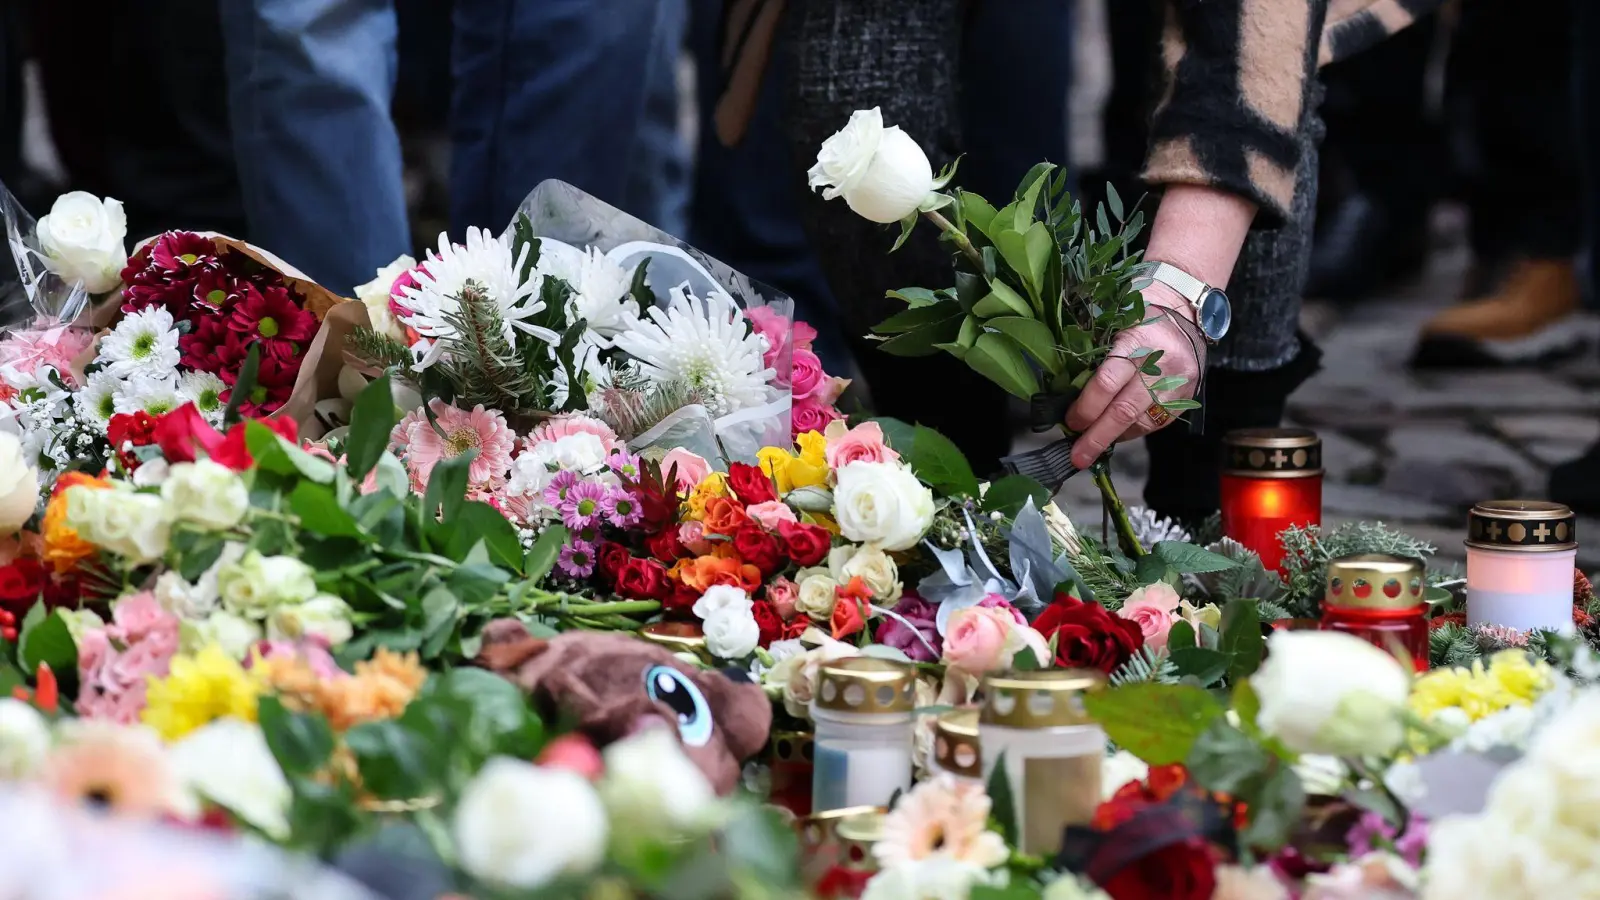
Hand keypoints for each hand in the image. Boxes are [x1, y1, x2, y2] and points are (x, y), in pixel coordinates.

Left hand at [1064, 282, 1205, 469]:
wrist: (1186, 310)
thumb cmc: (1140, 312)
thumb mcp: (1113, 320)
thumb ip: (1093, 352)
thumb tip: (1066, 391)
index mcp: (1137, 341)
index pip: (1108, 382)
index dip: (1086, 406)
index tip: (1069, 421)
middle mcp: (1161, 365)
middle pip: (1124, 410)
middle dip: (1097, 437)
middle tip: (1077, 456)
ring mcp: (1177, 384)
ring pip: (1142, 422)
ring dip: (1114, 438)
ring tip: (1091, 447)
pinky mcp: (1186, 397)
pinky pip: (1156, 423)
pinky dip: (1132, 431)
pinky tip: (1116, 434)